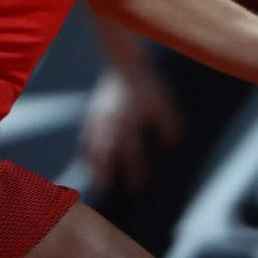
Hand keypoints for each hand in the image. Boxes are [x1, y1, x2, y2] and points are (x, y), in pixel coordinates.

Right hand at [79, 67, 184, 197]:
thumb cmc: (147, 85)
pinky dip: (87, 154)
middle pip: (104, 151)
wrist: (126, 64)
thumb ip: (169, 124)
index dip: (135, 171)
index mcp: (129, 119)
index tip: (138, 190)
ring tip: (98, 185)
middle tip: (106, 193)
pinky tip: (91, 165)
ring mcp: (98, 117)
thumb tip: (172, 146)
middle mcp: (111, 120)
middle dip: (104, 173)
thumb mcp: (163, 102)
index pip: (131, 151)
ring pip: (91, 146)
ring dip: (93, 166)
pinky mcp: (92, 114)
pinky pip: (85, 138)